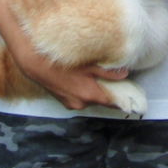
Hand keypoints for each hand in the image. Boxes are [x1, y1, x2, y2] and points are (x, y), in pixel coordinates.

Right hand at [11, 41, 130, 111]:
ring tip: (98, 80)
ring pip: (89, 99)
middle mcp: (81, 104)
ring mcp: (71, 104)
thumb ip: (108, 73)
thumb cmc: (62, 64)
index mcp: (90, 96)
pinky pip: (79, 98)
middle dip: (108, 93)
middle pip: (100, 101)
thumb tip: (124, 74)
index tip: (131, 99)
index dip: (122, 100)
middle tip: (116, 84)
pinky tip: (83, 81)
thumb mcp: (89, 66)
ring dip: (94, 92)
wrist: (36, 65)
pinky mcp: (63, 101)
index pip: (112, 103)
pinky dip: (84, 92)